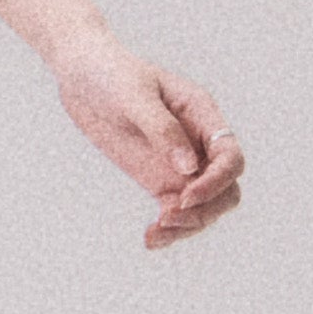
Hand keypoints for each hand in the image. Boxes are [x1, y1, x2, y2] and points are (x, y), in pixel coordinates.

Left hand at [50, 33, 244, 247]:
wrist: (82, 74)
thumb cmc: (111, 73)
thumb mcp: (134, 96)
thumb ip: (162, 129)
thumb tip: (189, 168)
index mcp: (203, 115)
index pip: (230, 157)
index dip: (216, 182)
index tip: (185, 197)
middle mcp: (199, 143)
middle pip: (226, 188)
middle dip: (206, 209)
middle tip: (168, 218)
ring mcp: (180, 164)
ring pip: (205, 206)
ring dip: (188, 226)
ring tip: (156, 233)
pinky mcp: (159, 178)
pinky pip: (176, 210)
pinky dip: (168, 229)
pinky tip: (150, 239)